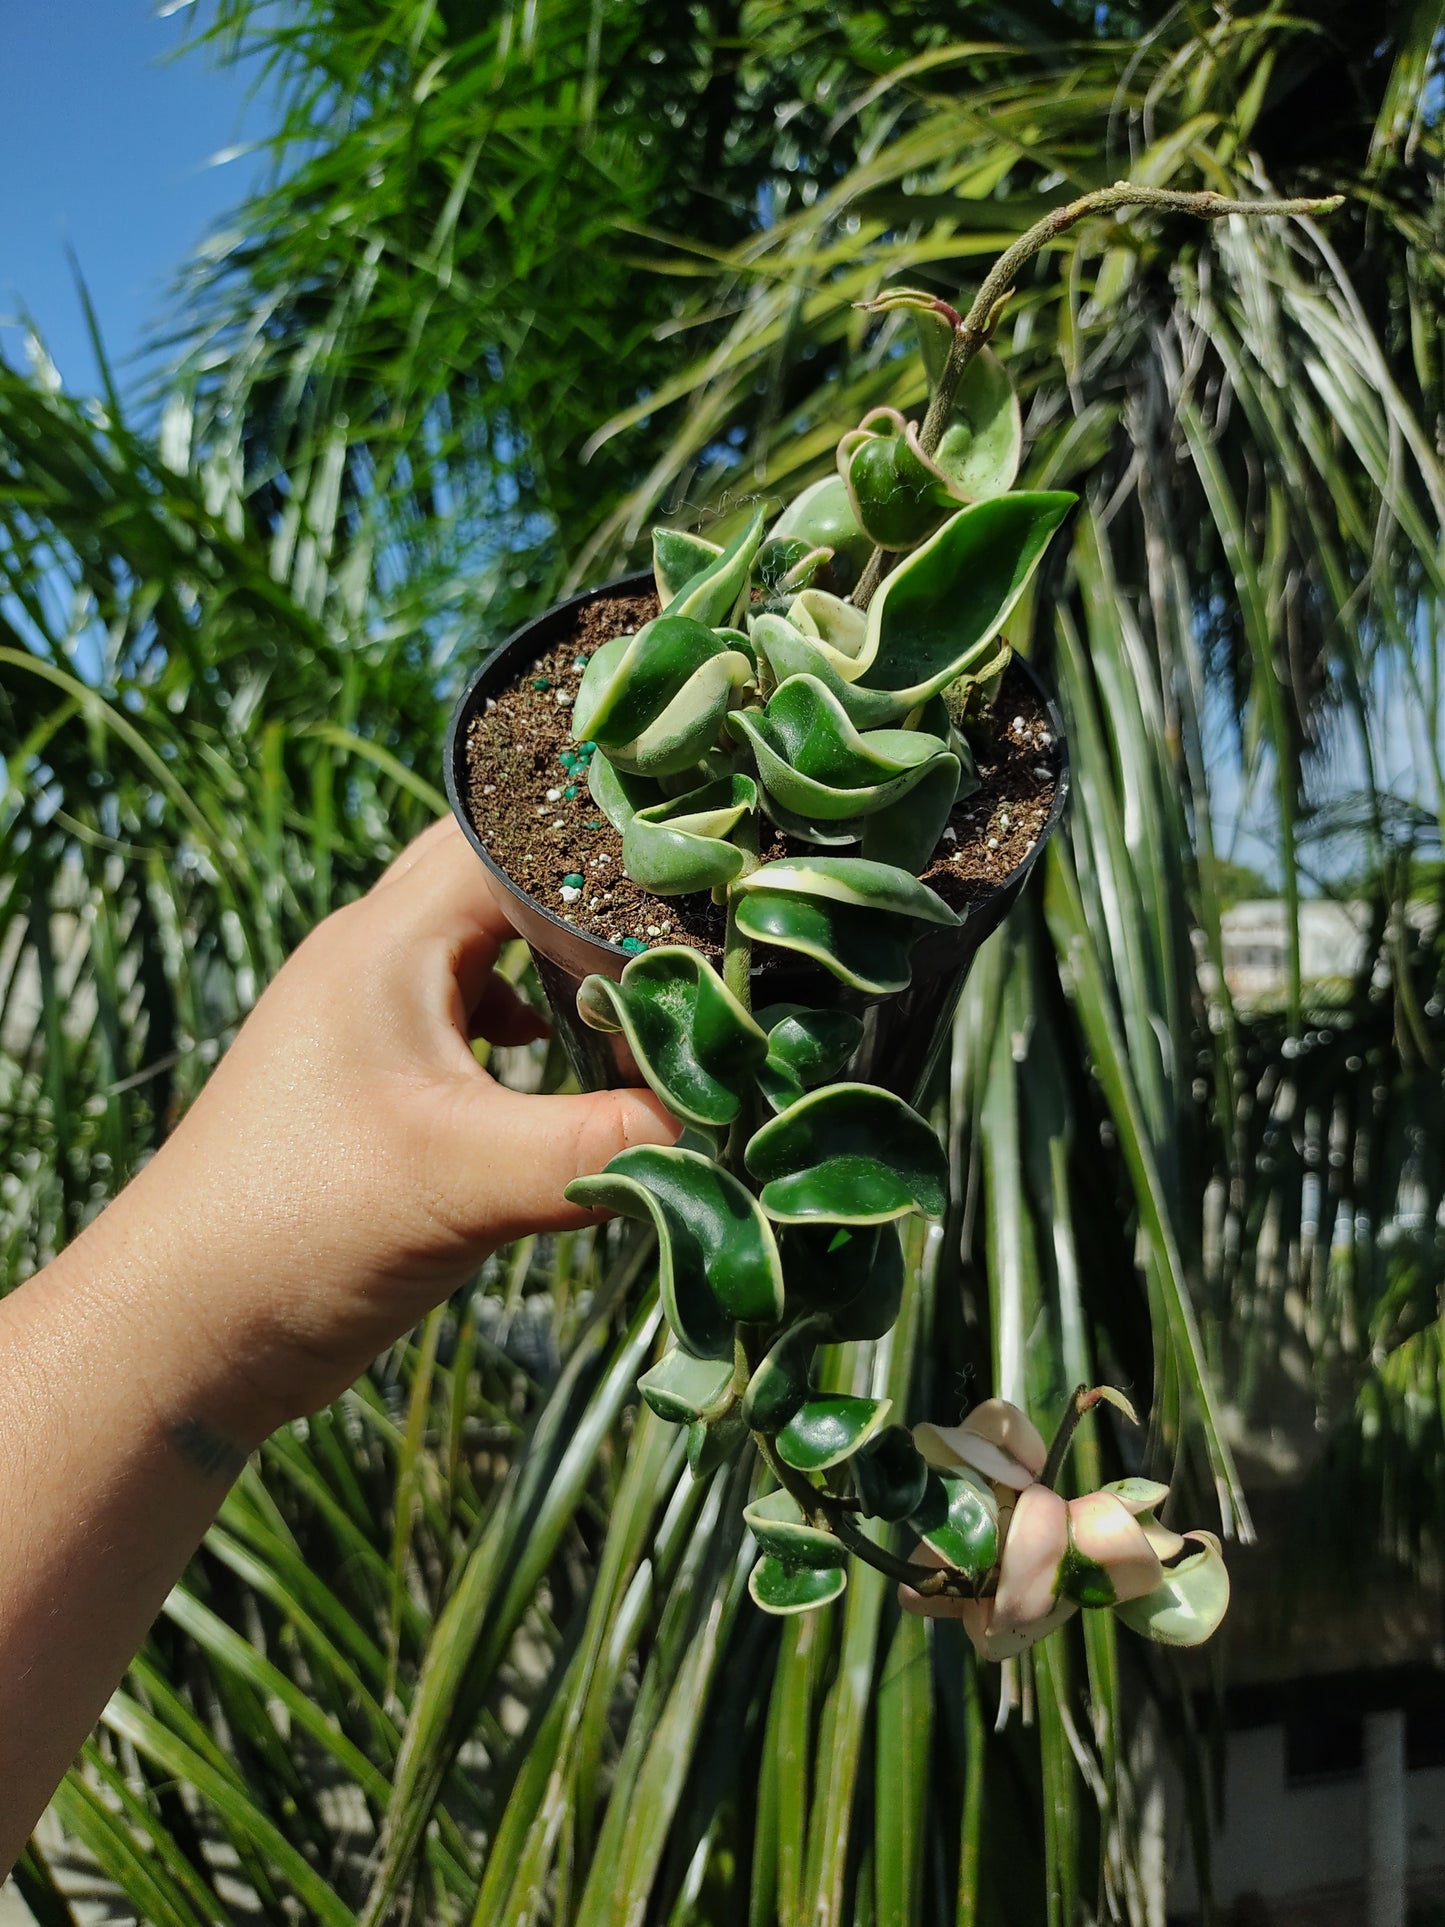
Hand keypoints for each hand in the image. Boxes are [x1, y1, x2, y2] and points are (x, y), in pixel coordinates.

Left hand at [73, 816, 677, 1447]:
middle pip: (503, 876)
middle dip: (596, 896)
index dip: (608, 847)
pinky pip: (471, 1010)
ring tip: (648, 993)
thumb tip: (722, 1120)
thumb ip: (602, 1145)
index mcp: (386, 942)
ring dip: (564, 961)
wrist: (181, 1331)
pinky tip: (569, 1065)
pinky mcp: (378, 1080)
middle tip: (692, 924)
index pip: (512, 835)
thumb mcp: (467, 1180)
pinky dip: (532, 1021)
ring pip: (489, 944)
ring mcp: (372, 1018)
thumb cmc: (300, 1229)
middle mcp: (375, 957)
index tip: (702, 882)